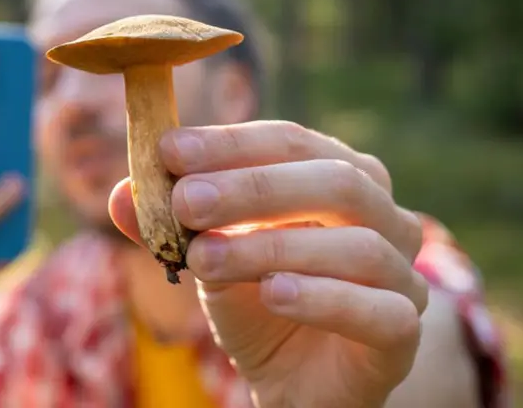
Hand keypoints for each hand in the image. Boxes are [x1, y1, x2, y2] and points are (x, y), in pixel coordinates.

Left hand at [108, 120, 427, 407]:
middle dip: (252, 187)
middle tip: (186, 201)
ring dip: (271, 246)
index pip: (292, 141)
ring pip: (354, 245)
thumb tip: (119, 194)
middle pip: (333, 181)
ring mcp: (403, 274)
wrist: (293, 381)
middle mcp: (386, 216)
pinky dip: (322, 297)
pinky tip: (272, 294)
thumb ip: (169, 225)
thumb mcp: (208, 255)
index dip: (231, 143)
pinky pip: (377, 310)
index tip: (169, 150)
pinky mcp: (403, 332)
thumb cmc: (259, 301)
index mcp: (342, 176)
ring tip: (206, 258)